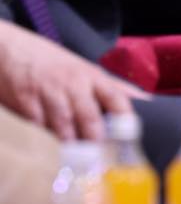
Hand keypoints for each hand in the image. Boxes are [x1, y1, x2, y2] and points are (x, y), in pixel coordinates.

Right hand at [0, 20, 143, 139]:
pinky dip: (44, 135)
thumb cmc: (54, 62)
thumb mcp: (86, 69)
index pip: (115, 96)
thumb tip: (144, 100)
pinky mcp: (25, 101)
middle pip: (89, 114)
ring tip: (77, 155)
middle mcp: (72, 84)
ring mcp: (48, 92)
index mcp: (91, 76)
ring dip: (70, 140)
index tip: (130, 135)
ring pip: (63, 122)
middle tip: (101, 153)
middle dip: (96, 136)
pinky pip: (37, 123)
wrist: (12, 48)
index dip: (124, 116)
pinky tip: (49, 142)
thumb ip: (113, 87)